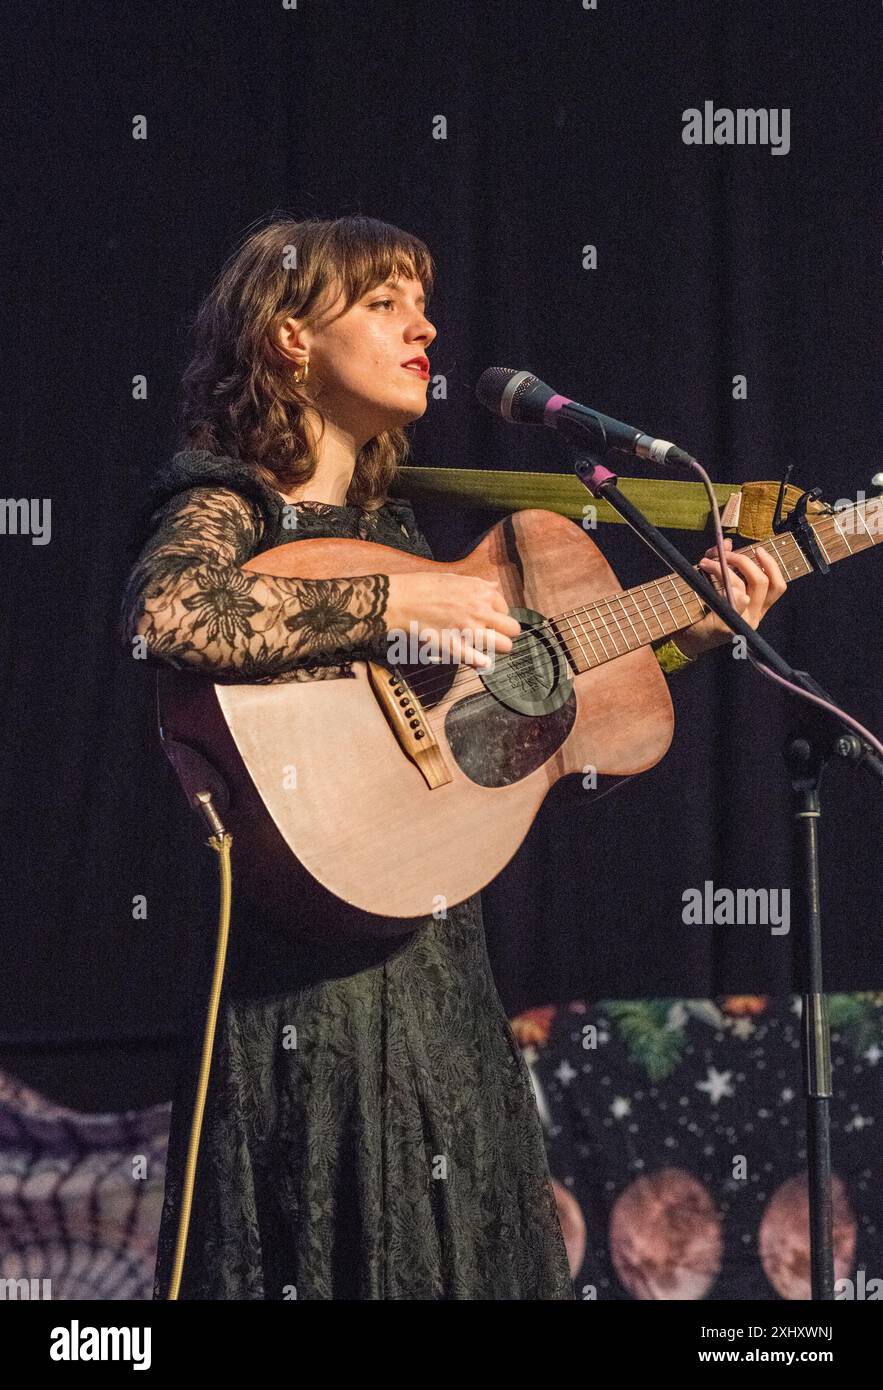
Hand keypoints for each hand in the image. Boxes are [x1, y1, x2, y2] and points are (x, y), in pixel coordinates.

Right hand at [384, 570, 521, 668]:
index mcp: (482, 593)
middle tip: (491, 635)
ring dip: (496, 647)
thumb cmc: (425, 587)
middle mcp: (481, 611)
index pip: (505, 609)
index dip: (497, 615)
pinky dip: (483, 663)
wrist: (402, 600)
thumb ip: (478, 585)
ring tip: (485, 647)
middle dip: (503, 633)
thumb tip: (494, 587)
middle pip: (512, 629)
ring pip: (503, 645)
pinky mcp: (457, 646)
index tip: (487, 619)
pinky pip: (481, 660)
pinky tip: (480, 662)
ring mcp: (470, 630)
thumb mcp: (455, 579)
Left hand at [671, 538, 786, 658]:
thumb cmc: (700, 609)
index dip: (771, 565)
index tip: (757, 550)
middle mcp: (754, 616)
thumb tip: (727, 543)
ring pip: (743, 588)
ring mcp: (741, 624)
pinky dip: (718, 579)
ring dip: (723, 568)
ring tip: (705, 562)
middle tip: (724, 554)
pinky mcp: (726, 626)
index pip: (777, 586)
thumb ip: (721, 562)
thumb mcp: (713, 580)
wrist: (684, 637)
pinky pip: (731, 600)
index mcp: (757, 607)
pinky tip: (703, 572)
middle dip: (743, 561)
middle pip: (762, 582)